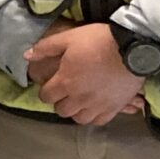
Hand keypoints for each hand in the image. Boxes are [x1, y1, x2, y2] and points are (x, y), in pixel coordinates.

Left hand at [25, 22, 144, 126]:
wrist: (132, 48)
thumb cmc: (99, 40)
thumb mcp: (69, 37)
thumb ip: (46, 47)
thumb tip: (27, 56)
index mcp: (65, 81)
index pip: (46, 96)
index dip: (46, 91)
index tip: (51, 85)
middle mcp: (79, 98)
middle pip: (61, 110)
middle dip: (60, 102)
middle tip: (66, 92)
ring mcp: (97, 105)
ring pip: (79, 119)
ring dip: (76, 111)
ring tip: (80, 101)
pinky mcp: (114, 108)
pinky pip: (98, 121)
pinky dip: (94, 116)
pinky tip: (95, 106)